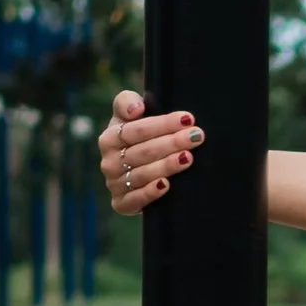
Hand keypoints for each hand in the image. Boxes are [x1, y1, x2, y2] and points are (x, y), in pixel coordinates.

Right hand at [101, 90, 203, 214]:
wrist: (138, 169)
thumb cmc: (139, 137)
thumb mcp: (130, 115)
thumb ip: (126, 102)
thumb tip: (135, 109)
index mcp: (109, 138)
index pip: (136, 130)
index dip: (162, 124)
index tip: (187, 118)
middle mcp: (108, 162)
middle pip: (142, 151)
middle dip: (171, 143)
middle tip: (196, 136)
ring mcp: (114, 184)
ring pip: (142, 174)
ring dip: (166, 166)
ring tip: (188, 157)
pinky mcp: (121, 204)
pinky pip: (135, 200)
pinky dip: (150, 193)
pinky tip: (166, 185)